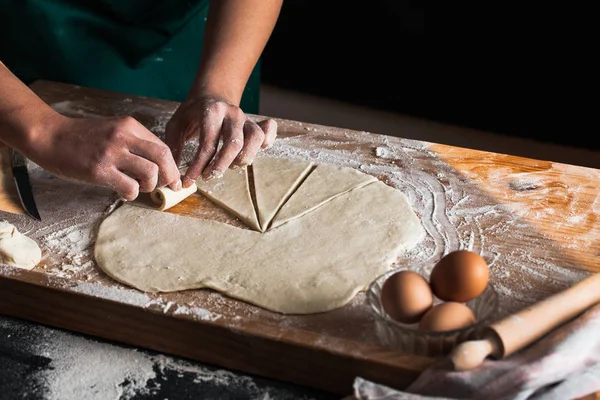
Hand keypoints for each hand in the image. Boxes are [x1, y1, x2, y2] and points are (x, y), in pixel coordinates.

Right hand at [27, 113, 180, 200]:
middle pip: (163, 157)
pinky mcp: (99, 170)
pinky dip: (132, 194)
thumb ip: (135, 143)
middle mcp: (123, 136)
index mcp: (129, 125)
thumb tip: (158, 166)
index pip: (162, 147)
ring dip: (150, 185)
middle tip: (165, 187)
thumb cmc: (82, 138)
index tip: (173, 179)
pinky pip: (130, 187)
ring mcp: (111, 153)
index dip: (172, 166)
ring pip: (150, 172)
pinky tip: (123, 192)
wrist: (49, 137)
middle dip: (170, 176)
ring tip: (138, 187)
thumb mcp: (113, 130)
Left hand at [165, 94, 276, 187]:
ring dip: (243, 159)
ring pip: (255, 139)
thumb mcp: (176, 125)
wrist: (211, 94)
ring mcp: (246, 118)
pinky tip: (254, 152)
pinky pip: (268, 132)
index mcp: (212, 111)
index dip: (198, 166)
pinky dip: (267, 143)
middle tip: (207, 176)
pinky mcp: (255, 124)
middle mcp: (233, 113)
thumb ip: (174, 147)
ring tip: (230, 167)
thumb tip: (175, 175)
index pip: (208, 144)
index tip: (188, 180)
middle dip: (220, 166)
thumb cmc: (192, 113)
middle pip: (234, 144)